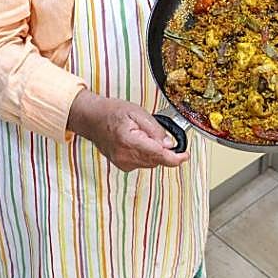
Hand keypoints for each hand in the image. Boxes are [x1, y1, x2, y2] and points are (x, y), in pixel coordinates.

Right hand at [67, 90, 188, 171]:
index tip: (185, 156)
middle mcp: (125, 155)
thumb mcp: (137, 112)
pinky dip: (146, 155)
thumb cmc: (112, 112)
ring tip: (143, 134)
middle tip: (160, 135)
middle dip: (165, 151)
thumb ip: (155, 129)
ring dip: (155, 152)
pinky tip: (139, 142)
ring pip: (151, 163)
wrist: (92, 119)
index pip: (158, 155)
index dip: (175, 158)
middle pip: (156, 160)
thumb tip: (169, 144)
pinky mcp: (122, 165)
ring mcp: (122, 162)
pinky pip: (142, 163)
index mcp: (129, 140)